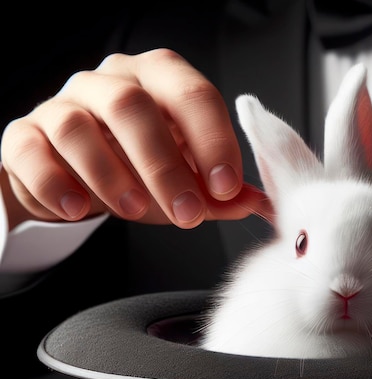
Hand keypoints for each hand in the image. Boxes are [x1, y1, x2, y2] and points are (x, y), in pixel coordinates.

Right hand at [0, 48, 268, 229]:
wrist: (74, 176)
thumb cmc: (136, 171)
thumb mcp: (184, 179)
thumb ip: (218, 192)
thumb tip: (256, 203)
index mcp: (157, 82)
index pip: (192, 94)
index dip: (214, 140)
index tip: (226, 186)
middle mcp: (108, 84)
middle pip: (133, 107)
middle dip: (166, 165)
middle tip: (188, 213)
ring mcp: (61, 107)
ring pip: (78, 126)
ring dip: (111, 173)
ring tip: (135, 211)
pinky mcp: (25, 137)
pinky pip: (31, 151)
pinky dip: (55, 182)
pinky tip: (78, 208)